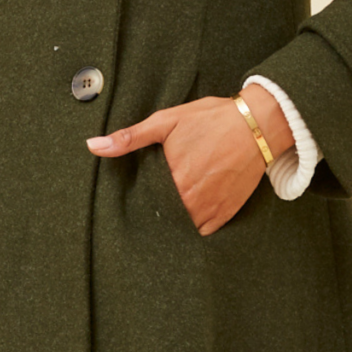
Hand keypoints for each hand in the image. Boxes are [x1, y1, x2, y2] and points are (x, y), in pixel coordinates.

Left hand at [87, 86, 293, 234]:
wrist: (258, 124)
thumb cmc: (211, 119)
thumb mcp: (166, 121)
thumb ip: (129, 137)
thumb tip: (92, 146)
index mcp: (173, 180)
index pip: (144, 202)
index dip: (138, 200)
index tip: (138, 195)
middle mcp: (191, 201)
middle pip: (162, 216)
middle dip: (156, 211)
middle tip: (156, 199)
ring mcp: (211, 210)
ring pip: (182, 226)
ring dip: (176, 220)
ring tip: (173, 205)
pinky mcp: (227, 214)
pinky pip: (204, 231)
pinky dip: (196, 225)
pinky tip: (193, 210)